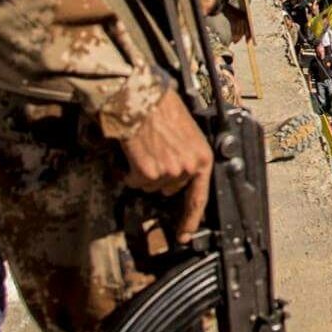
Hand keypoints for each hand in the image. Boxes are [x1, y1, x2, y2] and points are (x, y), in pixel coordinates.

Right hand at [121, 88, 214, 241]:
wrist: (140, 97)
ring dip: (143, 171)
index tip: (184, 234)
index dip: (190, 218)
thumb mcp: (187, 131)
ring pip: (150, 185)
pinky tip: (132, 151)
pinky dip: (128, 170)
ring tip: (143, 147)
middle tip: (153, 152)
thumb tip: (180, 172)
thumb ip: (187, 155)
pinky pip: (134, 180)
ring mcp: (168, 172)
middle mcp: (188, 167)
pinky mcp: (147, 172)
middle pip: (169, 188)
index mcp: (202, 157)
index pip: (199, 197)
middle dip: (159, 175)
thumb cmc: (161, 107)